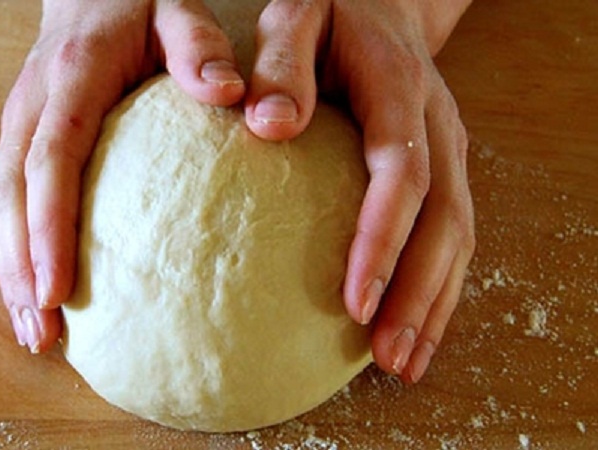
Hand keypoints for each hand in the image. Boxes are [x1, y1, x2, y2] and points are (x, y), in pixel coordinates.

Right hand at [0, 0, 244, 352]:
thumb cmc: (141, 5)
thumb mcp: (176, 10)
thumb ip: (197, 48)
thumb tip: (228, 95)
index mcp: (71, 79)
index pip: (50, 160)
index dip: (47, 227)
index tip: (58, 289)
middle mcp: (33, 104)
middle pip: (11, 195)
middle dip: (18, 268)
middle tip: (40, 331)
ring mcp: (20, 121)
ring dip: (9, 269)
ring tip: (32, 330)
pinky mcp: (23, 137)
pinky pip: (9, 198)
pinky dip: (14, 248)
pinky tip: (33, 291)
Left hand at [244, 0, 475, 382]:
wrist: (380, 5)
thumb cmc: (327, 14)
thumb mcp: (297, 16)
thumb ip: (283, 64)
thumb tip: (269, 125)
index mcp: (400, 90)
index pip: (402, 174)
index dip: (384, 239)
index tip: (355, 299)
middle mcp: (436, 125)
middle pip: (444, 221)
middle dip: (418, 293)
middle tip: (387, 356)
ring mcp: (448, 149)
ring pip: (458, 237)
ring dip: (434, 304)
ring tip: (403, 364)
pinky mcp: (443, 169)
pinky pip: (452, 235)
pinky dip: (438, 287)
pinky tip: (414, 327)